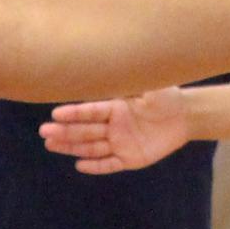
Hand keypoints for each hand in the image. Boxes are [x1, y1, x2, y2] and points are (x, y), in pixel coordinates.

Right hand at [38, 86, 192, 174]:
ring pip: (91, 147)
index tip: (55, 113)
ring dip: (71, 147)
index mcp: (115, 107)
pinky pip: (109, 164)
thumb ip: (132, 80)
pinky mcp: (129, 159)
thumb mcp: (151, 85)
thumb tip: (115, 62)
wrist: (185, 116)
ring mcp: (120, 143)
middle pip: (84, 130)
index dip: (73, 113)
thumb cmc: (167, 97)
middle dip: (64, 131)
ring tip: (51, 145)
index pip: (90, 111)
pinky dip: (95, 166)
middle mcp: (113, 126)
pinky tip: (79, 165)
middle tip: (44, 132)